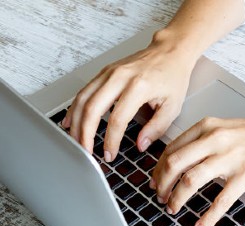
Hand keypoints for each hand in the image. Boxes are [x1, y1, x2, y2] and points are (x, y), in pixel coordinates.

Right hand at [61, 30, 197, 161]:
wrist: (170, 52)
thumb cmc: (172, 77)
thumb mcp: (173, 106)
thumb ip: (157, 128)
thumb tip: (140, 145)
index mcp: (138, 86)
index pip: (118, 119)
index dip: (111, 140)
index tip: (110, 155)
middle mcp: (119, 77)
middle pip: (92, 108)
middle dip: (85, 134)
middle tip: (86, 152)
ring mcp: (109, 73)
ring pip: (83, 99)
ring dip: (76, 122)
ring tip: (76, 141)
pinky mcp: (104, 72)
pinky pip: (84, 91)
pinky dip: (74, 108)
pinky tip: (71, 122)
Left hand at [150, 111, 244, 225]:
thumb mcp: (226, 128)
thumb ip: (205, 140)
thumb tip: (185, 161)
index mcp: (207, 127)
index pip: (172, 149)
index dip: (158, 169)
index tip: (155, 181)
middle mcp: (214, 140)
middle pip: (174, 164)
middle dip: (161, 185)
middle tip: (160, 198)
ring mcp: (230, 157)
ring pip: (191, 181)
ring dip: (177, 199)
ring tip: (173, 209)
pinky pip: (221, 200)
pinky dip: (207, 217)